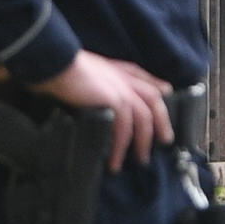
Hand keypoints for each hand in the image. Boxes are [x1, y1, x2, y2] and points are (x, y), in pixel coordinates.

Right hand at [46, 46, 179, 167]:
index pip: (147, 80)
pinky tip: (115, 159)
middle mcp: (126, 78)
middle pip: (154, 101)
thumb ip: (100, 81)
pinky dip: (120, 146)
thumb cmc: (65, 68)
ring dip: (143, 142)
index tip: (167, 99)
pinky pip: (124, 129)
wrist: (57, 64)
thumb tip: (96, 95)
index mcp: (121, 70)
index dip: (159, 90)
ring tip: (141, 159)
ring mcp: (123, 89)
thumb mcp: (90, 71)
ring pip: (144, 119)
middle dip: (162, 121)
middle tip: (165, 140)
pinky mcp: (116, 101)